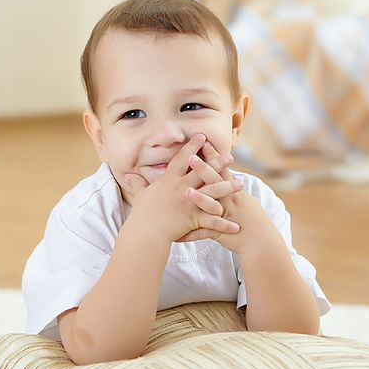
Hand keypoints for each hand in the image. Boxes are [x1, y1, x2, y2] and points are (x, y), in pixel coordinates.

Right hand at [119, 134, 240, 243]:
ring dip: (228, 188)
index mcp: (169, 180)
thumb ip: (137, 184)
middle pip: (203, 171)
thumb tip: (127, 175)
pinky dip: (225, 224)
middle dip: (217, 162)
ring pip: (213, 192)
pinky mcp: (193, 218)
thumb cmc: (142, 215)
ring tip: (241, 184)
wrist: (145, 232)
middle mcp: (181, 188)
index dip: (193, 146)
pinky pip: (212, 220)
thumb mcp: (139, 195)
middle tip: (230, 156)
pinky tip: (236, 226)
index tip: (202, 136)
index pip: (183, 158)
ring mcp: (189, 202)